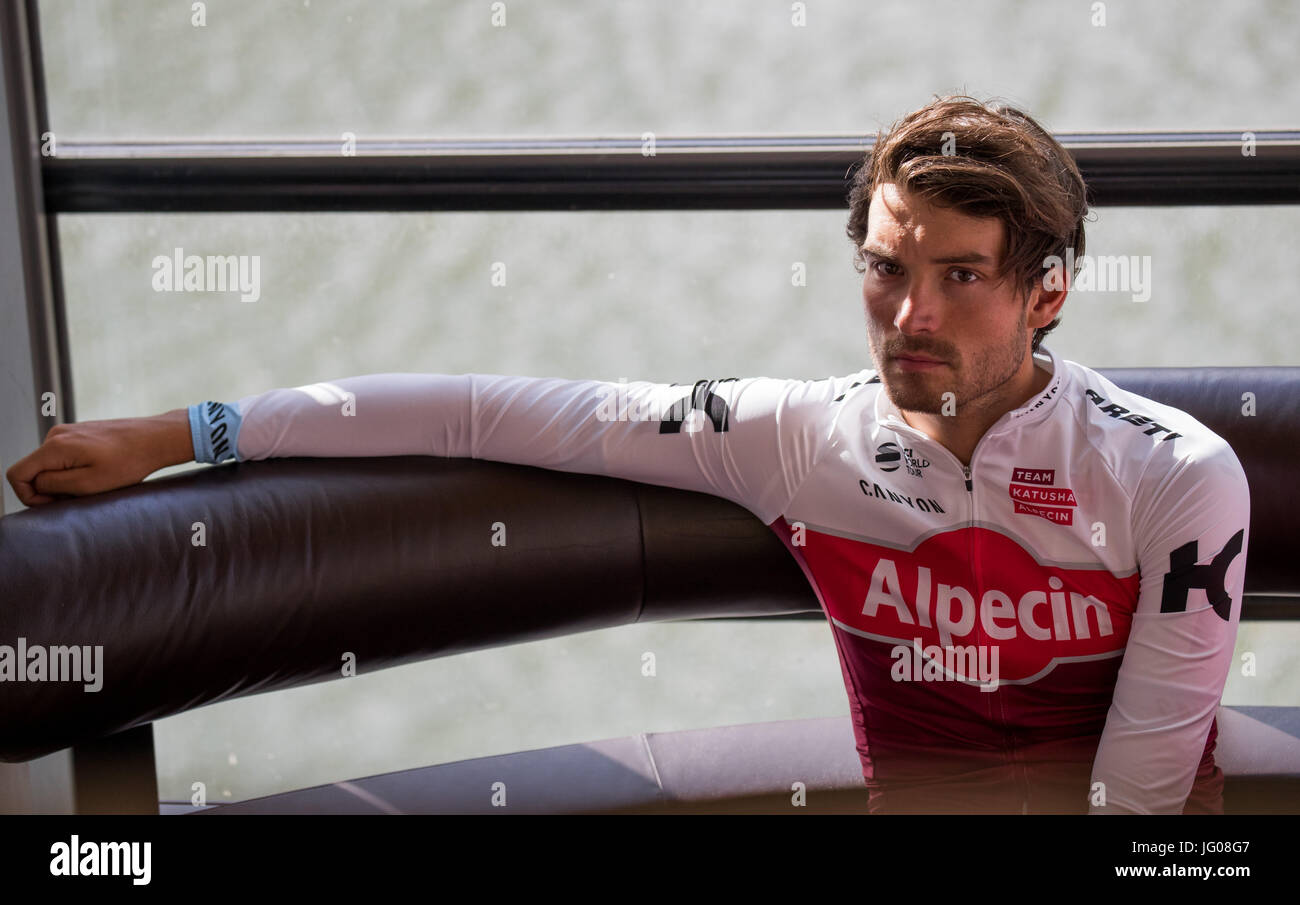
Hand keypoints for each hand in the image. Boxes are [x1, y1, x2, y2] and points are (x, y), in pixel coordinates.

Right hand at [5, 409, 192, 505]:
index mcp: (54, 447)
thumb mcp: (88, 484)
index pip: (16, 475)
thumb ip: (53, 485)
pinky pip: (63, 458)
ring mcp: (68, 432)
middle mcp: (55, 435)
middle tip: (82, 496)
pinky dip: (74, 470)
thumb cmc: (129, 462)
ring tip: (95, 483)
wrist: (157, 438)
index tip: (56, 504)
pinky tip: (99, 472)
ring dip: (64, 480)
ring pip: (49, 466)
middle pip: (33, 471)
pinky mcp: (79, 433)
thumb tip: (34, 485)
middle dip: (50, 489)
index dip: (29, 497)